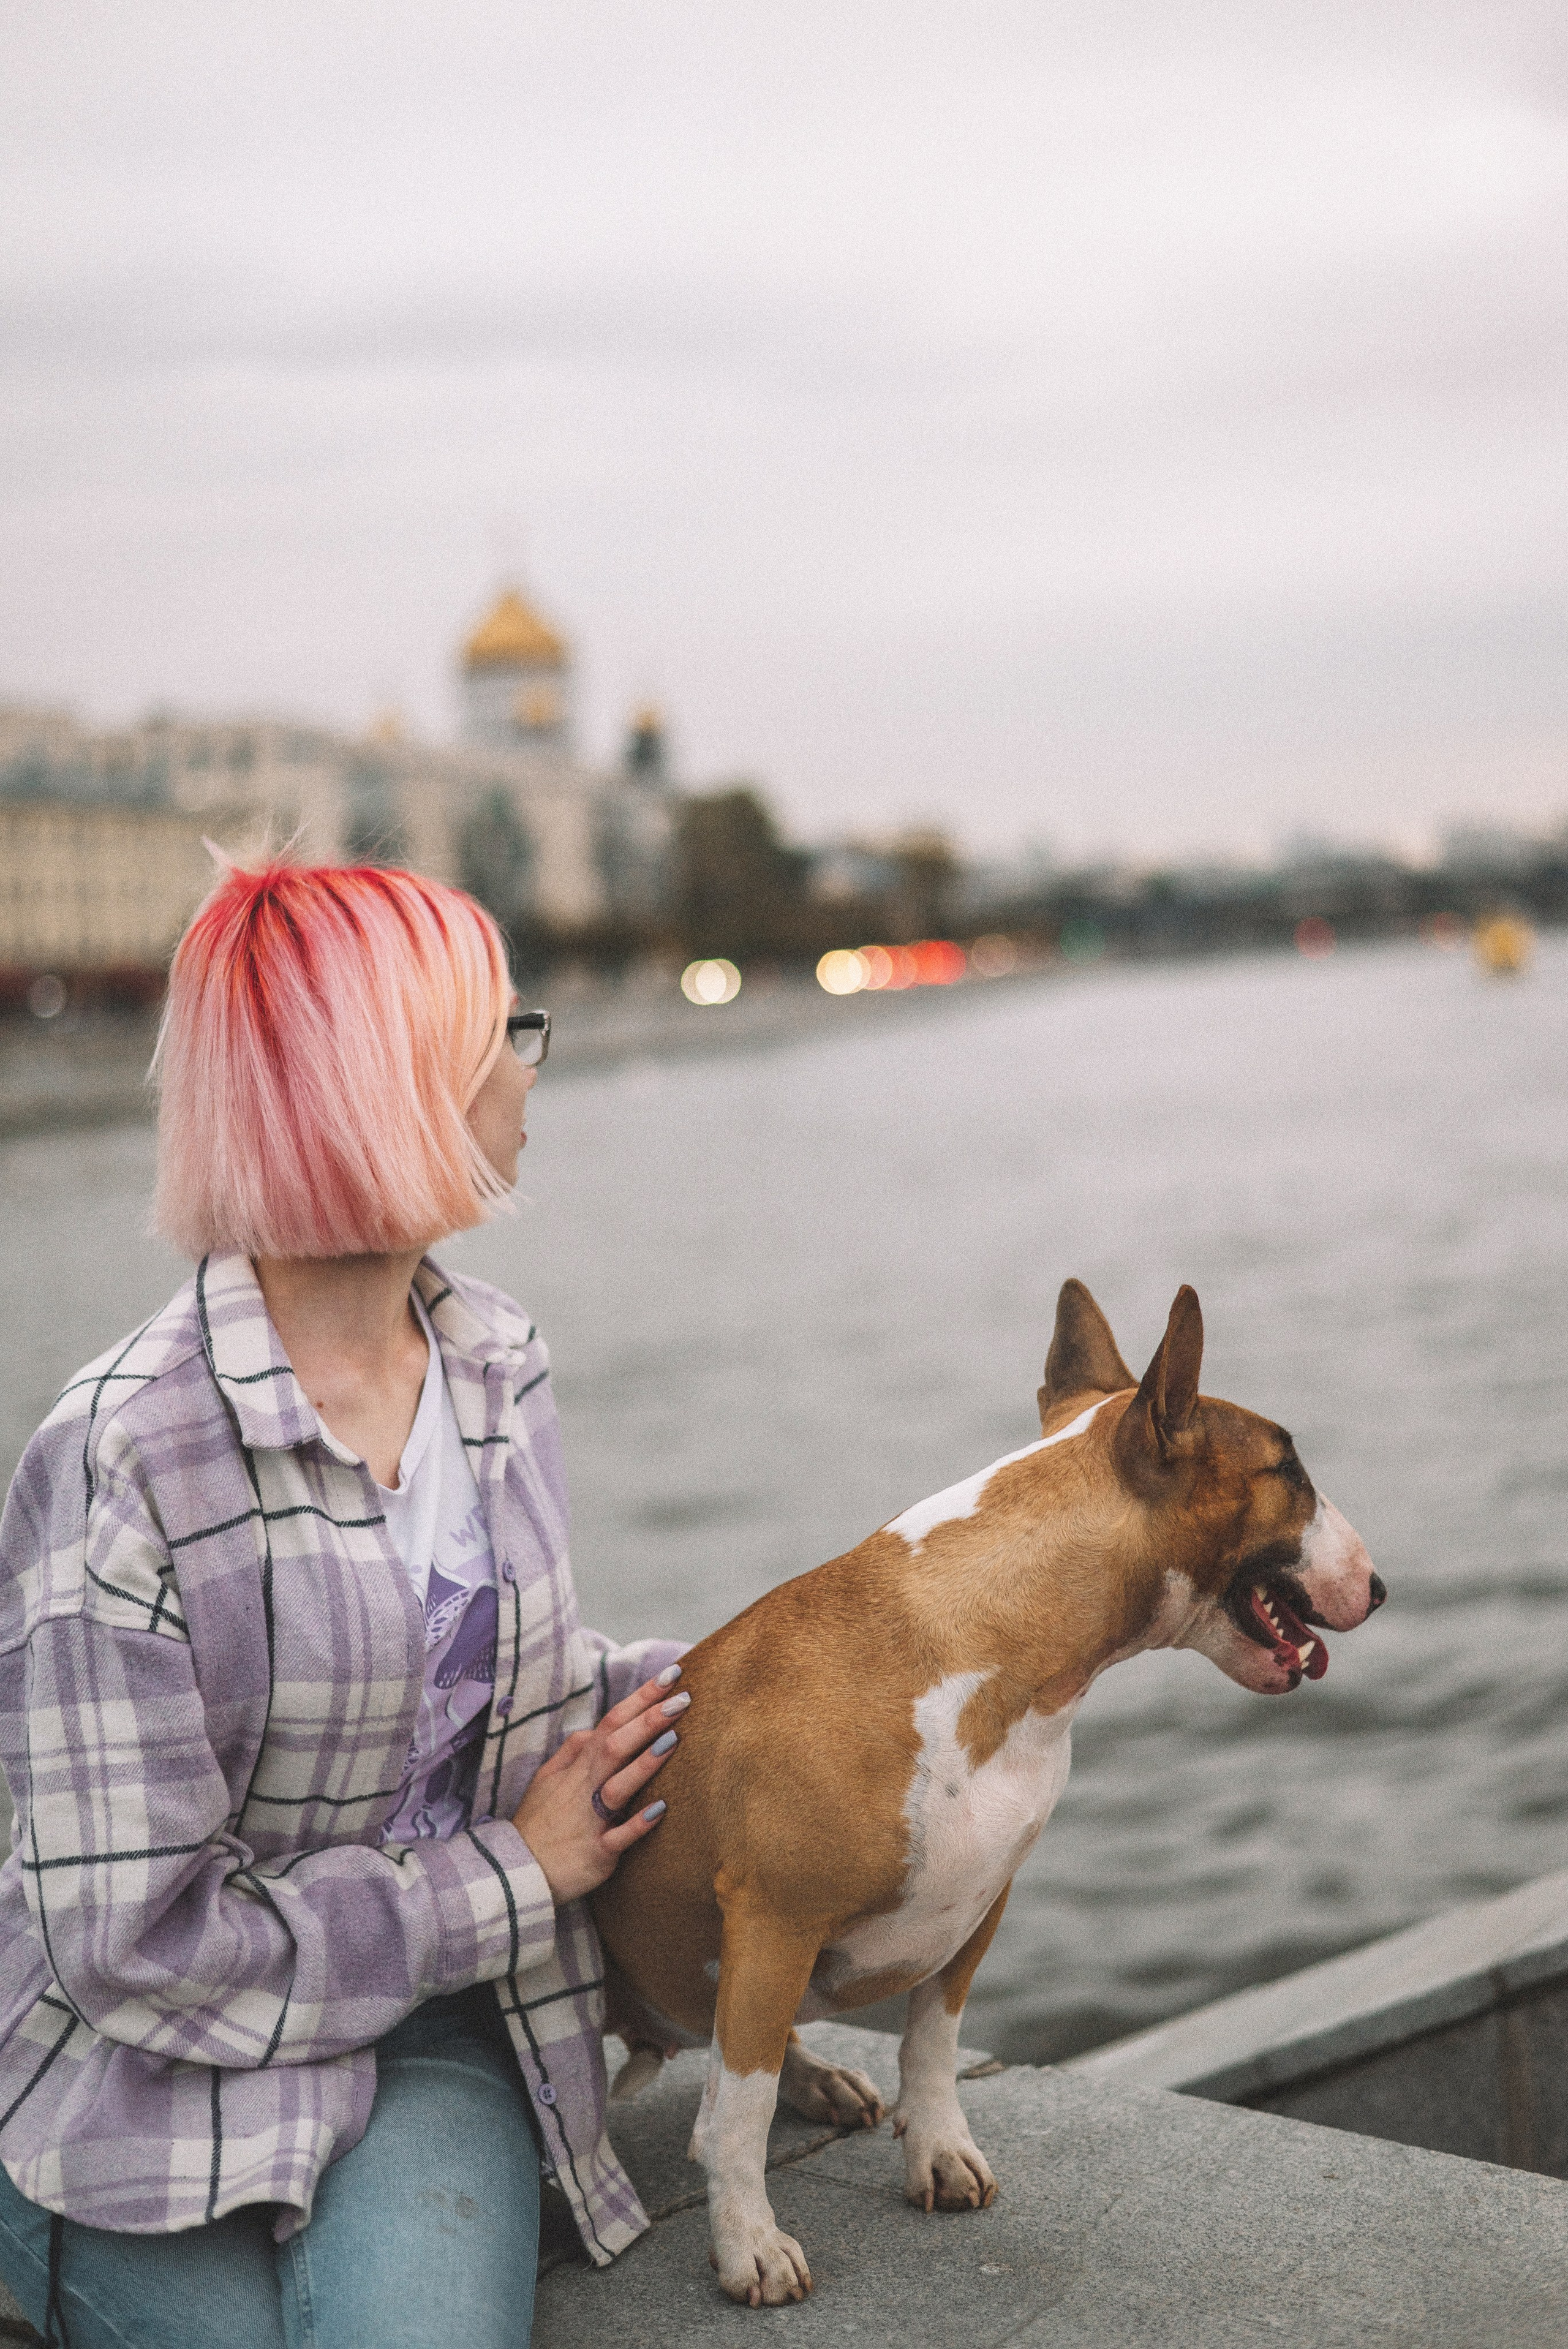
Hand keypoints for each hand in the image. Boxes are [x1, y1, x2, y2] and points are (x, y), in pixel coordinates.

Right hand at [511, 1668, 686, 1904]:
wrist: (516, 1873)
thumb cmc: (538, 1823)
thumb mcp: (547, 1780)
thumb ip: (572, 1751)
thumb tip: (594, 1728)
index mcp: (577, 1768)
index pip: (611, 1724)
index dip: (639, 1700)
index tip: (670, 1676)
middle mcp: (584, 1788)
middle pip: (615, 1746)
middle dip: (647, 1721)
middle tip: (682, 1697)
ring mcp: (590, 1821)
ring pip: (617, 1787)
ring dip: (644, 1764)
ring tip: (673, 1740)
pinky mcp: (596, 1853)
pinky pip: (618, 1838)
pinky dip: (637, 1824)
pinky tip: (661, 1810)